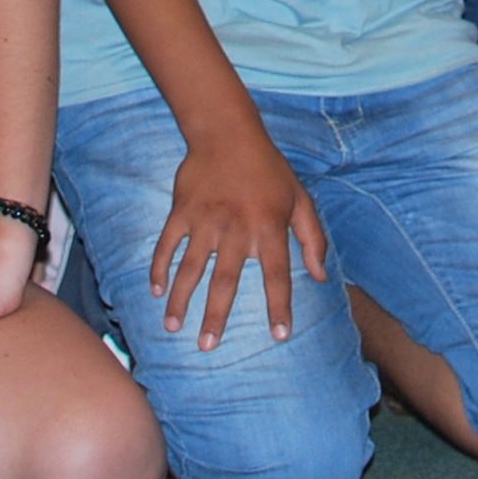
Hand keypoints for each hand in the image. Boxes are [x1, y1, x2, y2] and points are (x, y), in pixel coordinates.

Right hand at [154, 121, 327, 349]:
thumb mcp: (300, 199)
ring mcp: (206, 220)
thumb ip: (313, 239)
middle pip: (226, 280)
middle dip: (215, 316)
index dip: (280, 305)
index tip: (280, 334)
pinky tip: (156, 292)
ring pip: (190, 268)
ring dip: (181, 300)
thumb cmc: (269, 170)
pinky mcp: (182, 211)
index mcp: (269, 227)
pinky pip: (167, 245)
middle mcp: (237, 227)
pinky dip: (159, 268)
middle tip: (207, 346)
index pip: (278, 274)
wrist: (228, 132)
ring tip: (173, 328)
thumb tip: (321, 278)